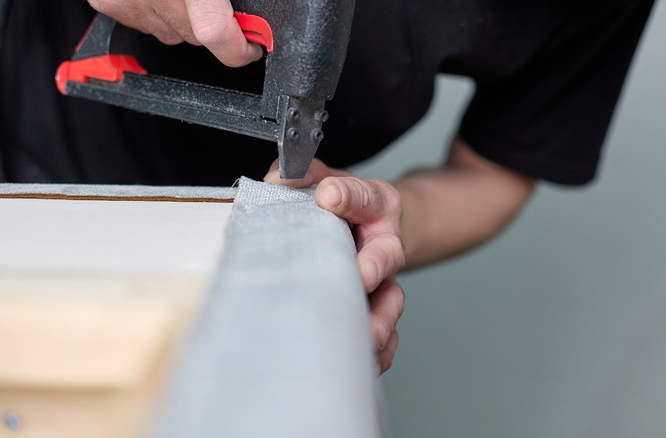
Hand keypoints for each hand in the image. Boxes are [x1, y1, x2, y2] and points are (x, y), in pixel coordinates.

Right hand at [88, 0, 261, 66]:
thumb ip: (227, 1)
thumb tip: (253, 23)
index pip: (218, 34)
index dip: (240, 48)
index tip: (251, 45)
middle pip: (198, 37)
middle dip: (214, 28)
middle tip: (215, 3)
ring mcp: (127, 3)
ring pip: (172, 33)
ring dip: (183, 18)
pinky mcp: (107, 3)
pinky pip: (146, 22)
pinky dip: (156, 12)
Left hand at [264, 159, 405, 375]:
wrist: (378, 227)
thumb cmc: (346, 207)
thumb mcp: (327, 180)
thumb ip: (303, 175)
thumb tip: (275, 179)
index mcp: (375, 206)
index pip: (364, 196)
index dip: (348, 196)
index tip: (328, 195)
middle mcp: (384, 244)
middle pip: (387, 255)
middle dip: (374, 266)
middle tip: (362, 276)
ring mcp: (384, 280)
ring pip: (390, 301)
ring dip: (379, 320)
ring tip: (366, 335)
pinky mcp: (379, 310)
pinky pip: (389, 335)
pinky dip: (380, 352)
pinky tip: (367, 363)